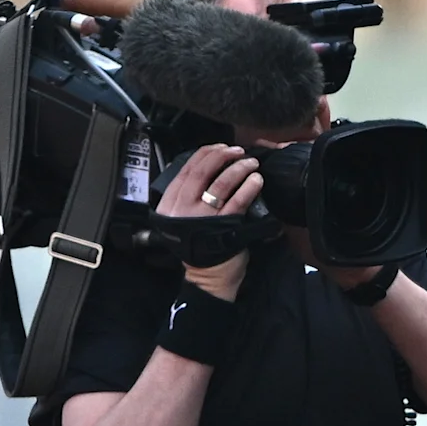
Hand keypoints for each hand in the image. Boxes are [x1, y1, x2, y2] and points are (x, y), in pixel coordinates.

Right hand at [158, 142, 261, 298]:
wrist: (208, 278)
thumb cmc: (200, 246)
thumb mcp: (182, 219)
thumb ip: (188, 196)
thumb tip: (208, 167)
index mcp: (170, 204)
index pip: (185, 170)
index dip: (205, 154)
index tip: (220, 148)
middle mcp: (182, 209)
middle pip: (202, 172)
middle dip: (222, 156)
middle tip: (238, 151)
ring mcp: (202, 217)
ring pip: (220, 184)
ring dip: (238, 168)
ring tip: (251, 163)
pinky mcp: (223, 227)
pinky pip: (237, 201)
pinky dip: (248, 187)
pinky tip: (256, 180)